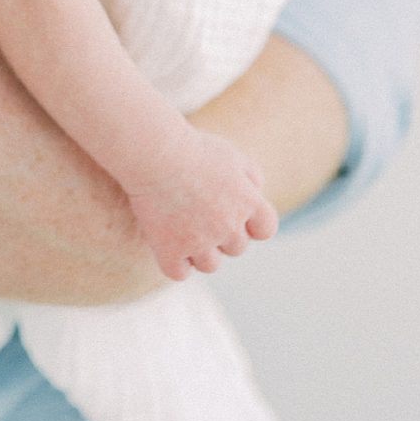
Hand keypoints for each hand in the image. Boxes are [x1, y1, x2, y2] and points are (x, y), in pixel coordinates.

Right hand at [124, 126, 277, 280]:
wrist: (154, 152)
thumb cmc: (191, 148)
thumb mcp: (231, 153)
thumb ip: (251, 176)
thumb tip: (256, 195)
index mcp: (248, 202)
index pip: (265, 229)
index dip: (251, 224)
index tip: (233, 213)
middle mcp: (228, 227)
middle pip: (236, 248)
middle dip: (222, 234)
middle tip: (199, 212)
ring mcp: (200, 242)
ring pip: (210, 265)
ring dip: (200, 252)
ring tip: (182, 228)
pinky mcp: (171, 251)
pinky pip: (179, 272)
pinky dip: (174, 262)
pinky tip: (166, 242)